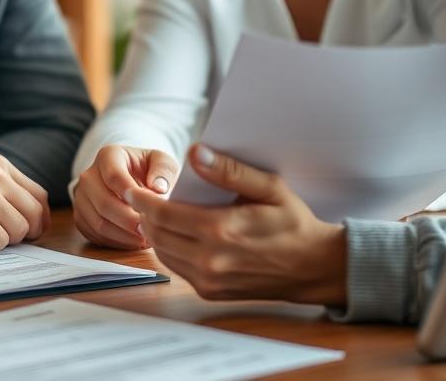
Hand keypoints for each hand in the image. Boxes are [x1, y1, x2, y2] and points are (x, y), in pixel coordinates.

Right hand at [0, 154, 49, 252]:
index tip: (24, 233)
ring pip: (20, 230)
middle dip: (23, 234)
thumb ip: (7, 194)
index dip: (38, 220)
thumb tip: (41, 222)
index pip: (40, 196)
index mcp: (0, 164)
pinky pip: (1, 241)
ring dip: (1, 241)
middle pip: (36, 215)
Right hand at [73, 145, 178, 248]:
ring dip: (124, 236)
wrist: (132, 178)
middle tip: (150, 231)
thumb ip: (164, 171)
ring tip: (145, 239)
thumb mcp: (162, 162)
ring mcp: (81, 197)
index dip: (131, 195)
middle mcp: (89, 175)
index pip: (114, 176)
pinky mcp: (80, 216)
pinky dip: (116, 243)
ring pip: (98, 223)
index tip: (149, 209)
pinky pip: (95, 235)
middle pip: (103, 203)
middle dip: (129, 221)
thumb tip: (159, 189)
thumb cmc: (149, 170)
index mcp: (108, 155)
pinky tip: (134, 242)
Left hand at [127, 144, 346, 305]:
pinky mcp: (212, 291)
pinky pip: (177, 268)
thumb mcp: (268, 187)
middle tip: (138, 198)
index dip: (141, 199)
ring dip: (154, 233)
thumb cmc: (293, 222)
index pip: (163, 213)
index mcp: (220, 230)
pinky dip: (169, 250)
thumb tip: (196, 152)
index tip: (130, 187)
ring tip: (153, 214)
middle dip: (143, 214)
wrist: (315, 267)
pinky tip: (173, 235)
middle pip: (157, 234)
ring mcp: (210, 279)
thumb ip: (229, 171)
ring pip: (163, 253)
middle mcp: (210, 259)